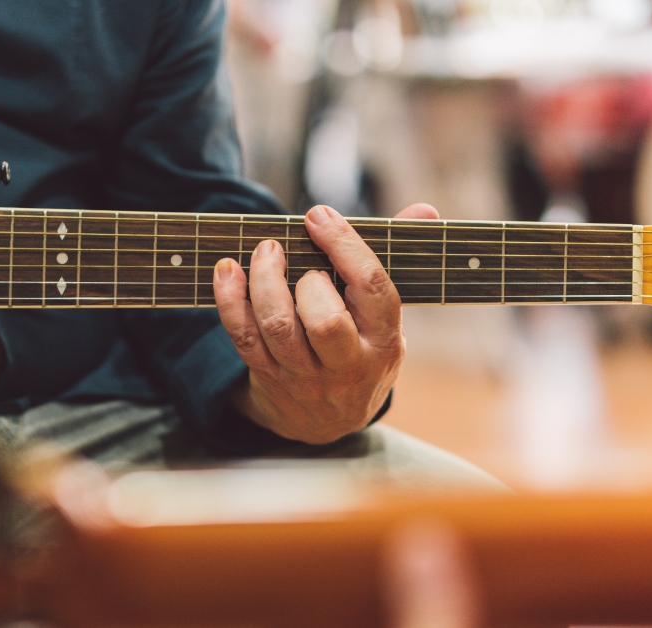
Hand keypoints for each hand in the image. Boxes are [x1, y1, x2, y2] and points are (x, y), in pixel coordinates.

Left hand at [213, 203, 440, 444]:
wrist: (328, 424)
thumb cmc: (360, 350)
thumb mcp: (385, 317)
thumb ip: (394, 259)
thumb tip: (424, 209)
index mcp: (385, 341)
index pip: (373, 290)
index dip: (345, 246)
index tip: (319, 215)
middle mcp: (347, 364)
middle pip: (326, 322)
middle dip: (308, 280)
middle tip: (295, 257)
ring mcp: (305, 376)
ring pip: (279, 328)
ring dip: (264, 282)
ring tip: (265, 251)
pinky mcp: (269, 378)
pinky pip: (243, 338)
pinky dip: (229, 300)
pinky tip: (227, 271)